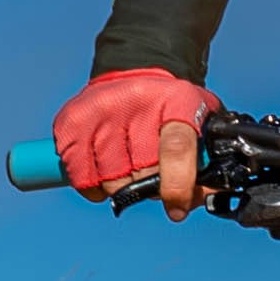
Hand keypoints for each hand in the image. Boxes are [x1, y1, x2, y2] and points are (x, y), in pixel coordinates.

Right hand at [51, 62, 215, 213]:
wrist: (135, 72)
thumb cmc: (171, 110)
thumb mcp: (201, 126)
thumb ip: (207, 165)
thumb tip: (198, 201)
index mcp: (176, 99)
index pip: (175, 147)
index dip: (176, 185)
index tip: (176, 208)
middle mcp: (135, 99)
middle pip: (141, 171)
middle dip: (151, 187)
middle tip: (154, 175)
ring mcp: (99, 108)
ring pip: (110, 180)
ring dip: (122, 187)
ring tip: (129, 167)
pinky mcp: (72, 121)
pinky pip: (82, 178)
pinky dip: (95, 187)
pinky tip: (105, 172)